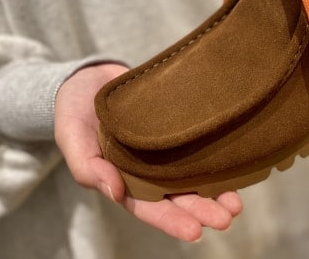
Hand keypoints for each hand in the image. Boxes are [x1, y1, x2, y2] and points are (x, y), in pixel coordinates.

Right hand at [54, 63, 242, 241]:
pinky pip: (198, 145)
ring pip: (193, 176)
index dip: (171, 221)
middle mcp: (148, 169)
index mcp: (123, 179)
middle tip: (228, 218)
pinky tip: (236, 165)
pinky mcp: (177, 128)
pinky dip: (216, 156)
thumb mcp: (71, 138)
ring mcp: (165, 149)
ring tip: (237, 203)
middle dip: (203, 211)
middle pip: (178, 197)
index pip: (149, 208)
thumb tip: (114, 194)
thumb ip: (88, 167)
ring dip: (216, 190)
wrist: (88, 76)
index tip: (195, 232)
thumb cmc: (73, 111)